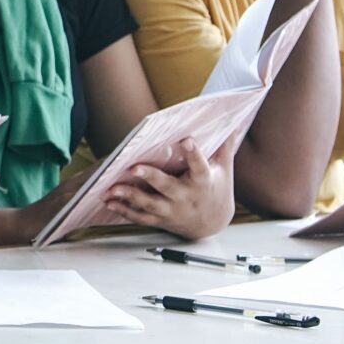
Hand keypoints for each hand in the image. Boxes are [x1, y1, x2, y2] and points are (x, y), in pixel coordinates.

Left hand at [101, 137, 235, 240]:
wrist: (213, 223)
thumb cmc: (217, 189)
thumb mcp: (224, 168)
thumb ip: (225, 146)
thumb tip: (233, 121)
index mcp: (203, 182)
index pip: (200, 167)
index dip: (194, 154)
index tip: (187, 140)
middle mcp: (186, 197)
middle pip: (167, 187)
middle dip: (150, 178)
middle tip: (134, 168)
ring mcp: (172, 210)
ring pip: (150, 204)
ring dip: (129, 196)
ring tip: (112, 188)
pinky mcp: (162, 219)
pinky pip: (141, 217)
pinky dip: (124, 210)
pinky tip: (110, 201)